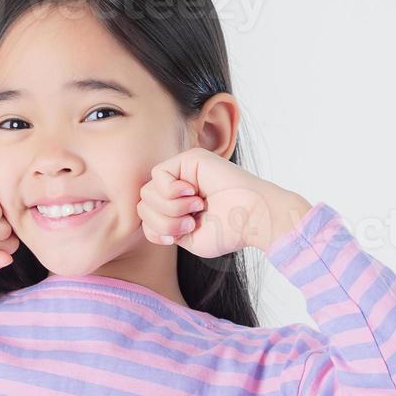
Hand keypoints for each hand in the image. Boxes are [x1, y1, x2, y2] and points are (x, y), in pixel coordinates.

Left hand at [137, 148, 311, 256]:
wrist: (253, 218)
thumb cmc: (227, 231)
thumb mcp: (185, 237)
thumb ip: (160, 227)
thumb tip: (142, 209)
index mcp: (177, 207)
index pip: (145, 217)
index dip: (156, 231)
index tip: (178, 237)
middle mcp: (177, 188)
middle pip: (143, 204)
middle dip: (162, 221)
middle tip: (189, 223)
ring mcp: (182, 172)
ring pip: (147, 192)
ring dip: (169, 208)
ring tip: (195, 209)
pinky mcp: (189, 159)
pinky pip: (158, 175)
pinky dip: (171, 192)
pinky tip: (193, 194)